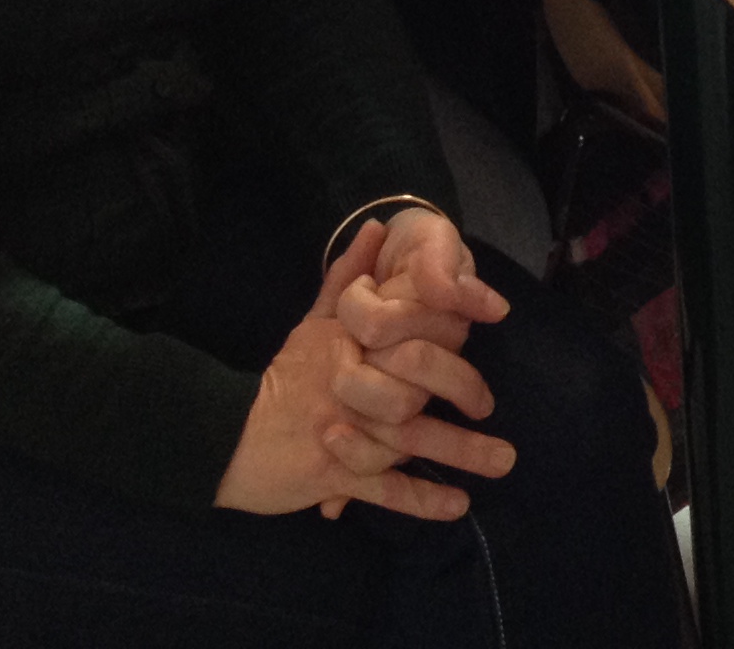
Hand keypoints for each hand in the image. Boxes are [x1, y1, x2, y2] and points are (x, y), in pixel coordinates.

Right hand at [214, 219, 512, 521]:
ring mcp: (345, 435)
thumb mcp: (314, 321)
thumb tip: (376, 227)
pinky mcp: (335, 477)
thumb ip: (348, 275)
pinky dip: (422, 500)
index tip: (478, 332)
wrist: (230, 434)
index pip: (409, 336)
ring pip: (411, 444)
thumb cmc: (284, 377)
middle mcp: (352, 389)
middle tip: (492, 410)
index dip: (446, 337)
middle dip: (462, 396)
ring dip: (461, 453)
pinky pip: (386, 491)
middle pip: (417, 390)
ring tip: (504, 461)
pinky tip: (457, 506)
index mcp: (352, 346)